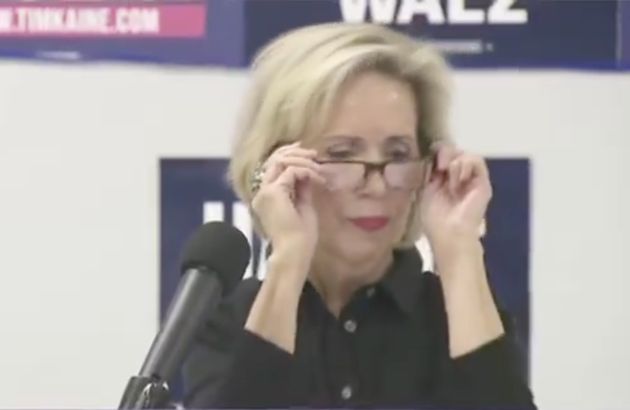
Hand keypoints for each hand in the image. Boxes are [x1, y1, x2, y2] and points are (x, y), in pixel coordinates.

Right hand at [251, 142, 325, 263]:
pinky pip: (291, 171)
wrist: (295, 252)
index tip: (307, 152)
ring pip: (280, 161)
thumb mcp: (302, 206)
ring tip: (318, 168)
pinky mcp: (273, 192)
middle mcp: (260, 193)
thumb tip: (306, 172)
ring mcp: (264, 192)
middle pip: (273, 159)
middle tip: (314, 154)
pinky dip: (307, 171)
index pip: (272, 167)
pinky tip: (317, 179)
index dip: (287, 154)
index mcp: (265, 197)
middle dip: (295, 153)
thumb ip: (301, 188)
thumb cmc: (300, 237)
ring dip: (303, 161)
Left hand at [420, 144, 491, 256]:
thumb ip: (429, 172)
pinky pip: (477, 161)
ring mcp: (471, 179)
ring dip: (454, 163)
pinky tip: (458, 179)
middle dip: (445, 153)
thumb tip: (434, 156)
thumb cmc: (435, 218)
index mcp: (443, 180)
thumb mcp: (426, 190)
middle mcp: (458, 177)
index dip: (436, 152)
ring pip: (465, 154)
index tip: (429, 158)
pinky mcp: (483, 181)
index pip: (442, 156)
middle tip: (440, 166)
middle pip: (454, 151)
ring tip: (450, 180)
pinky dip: (466, 164)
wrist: (450, 233)